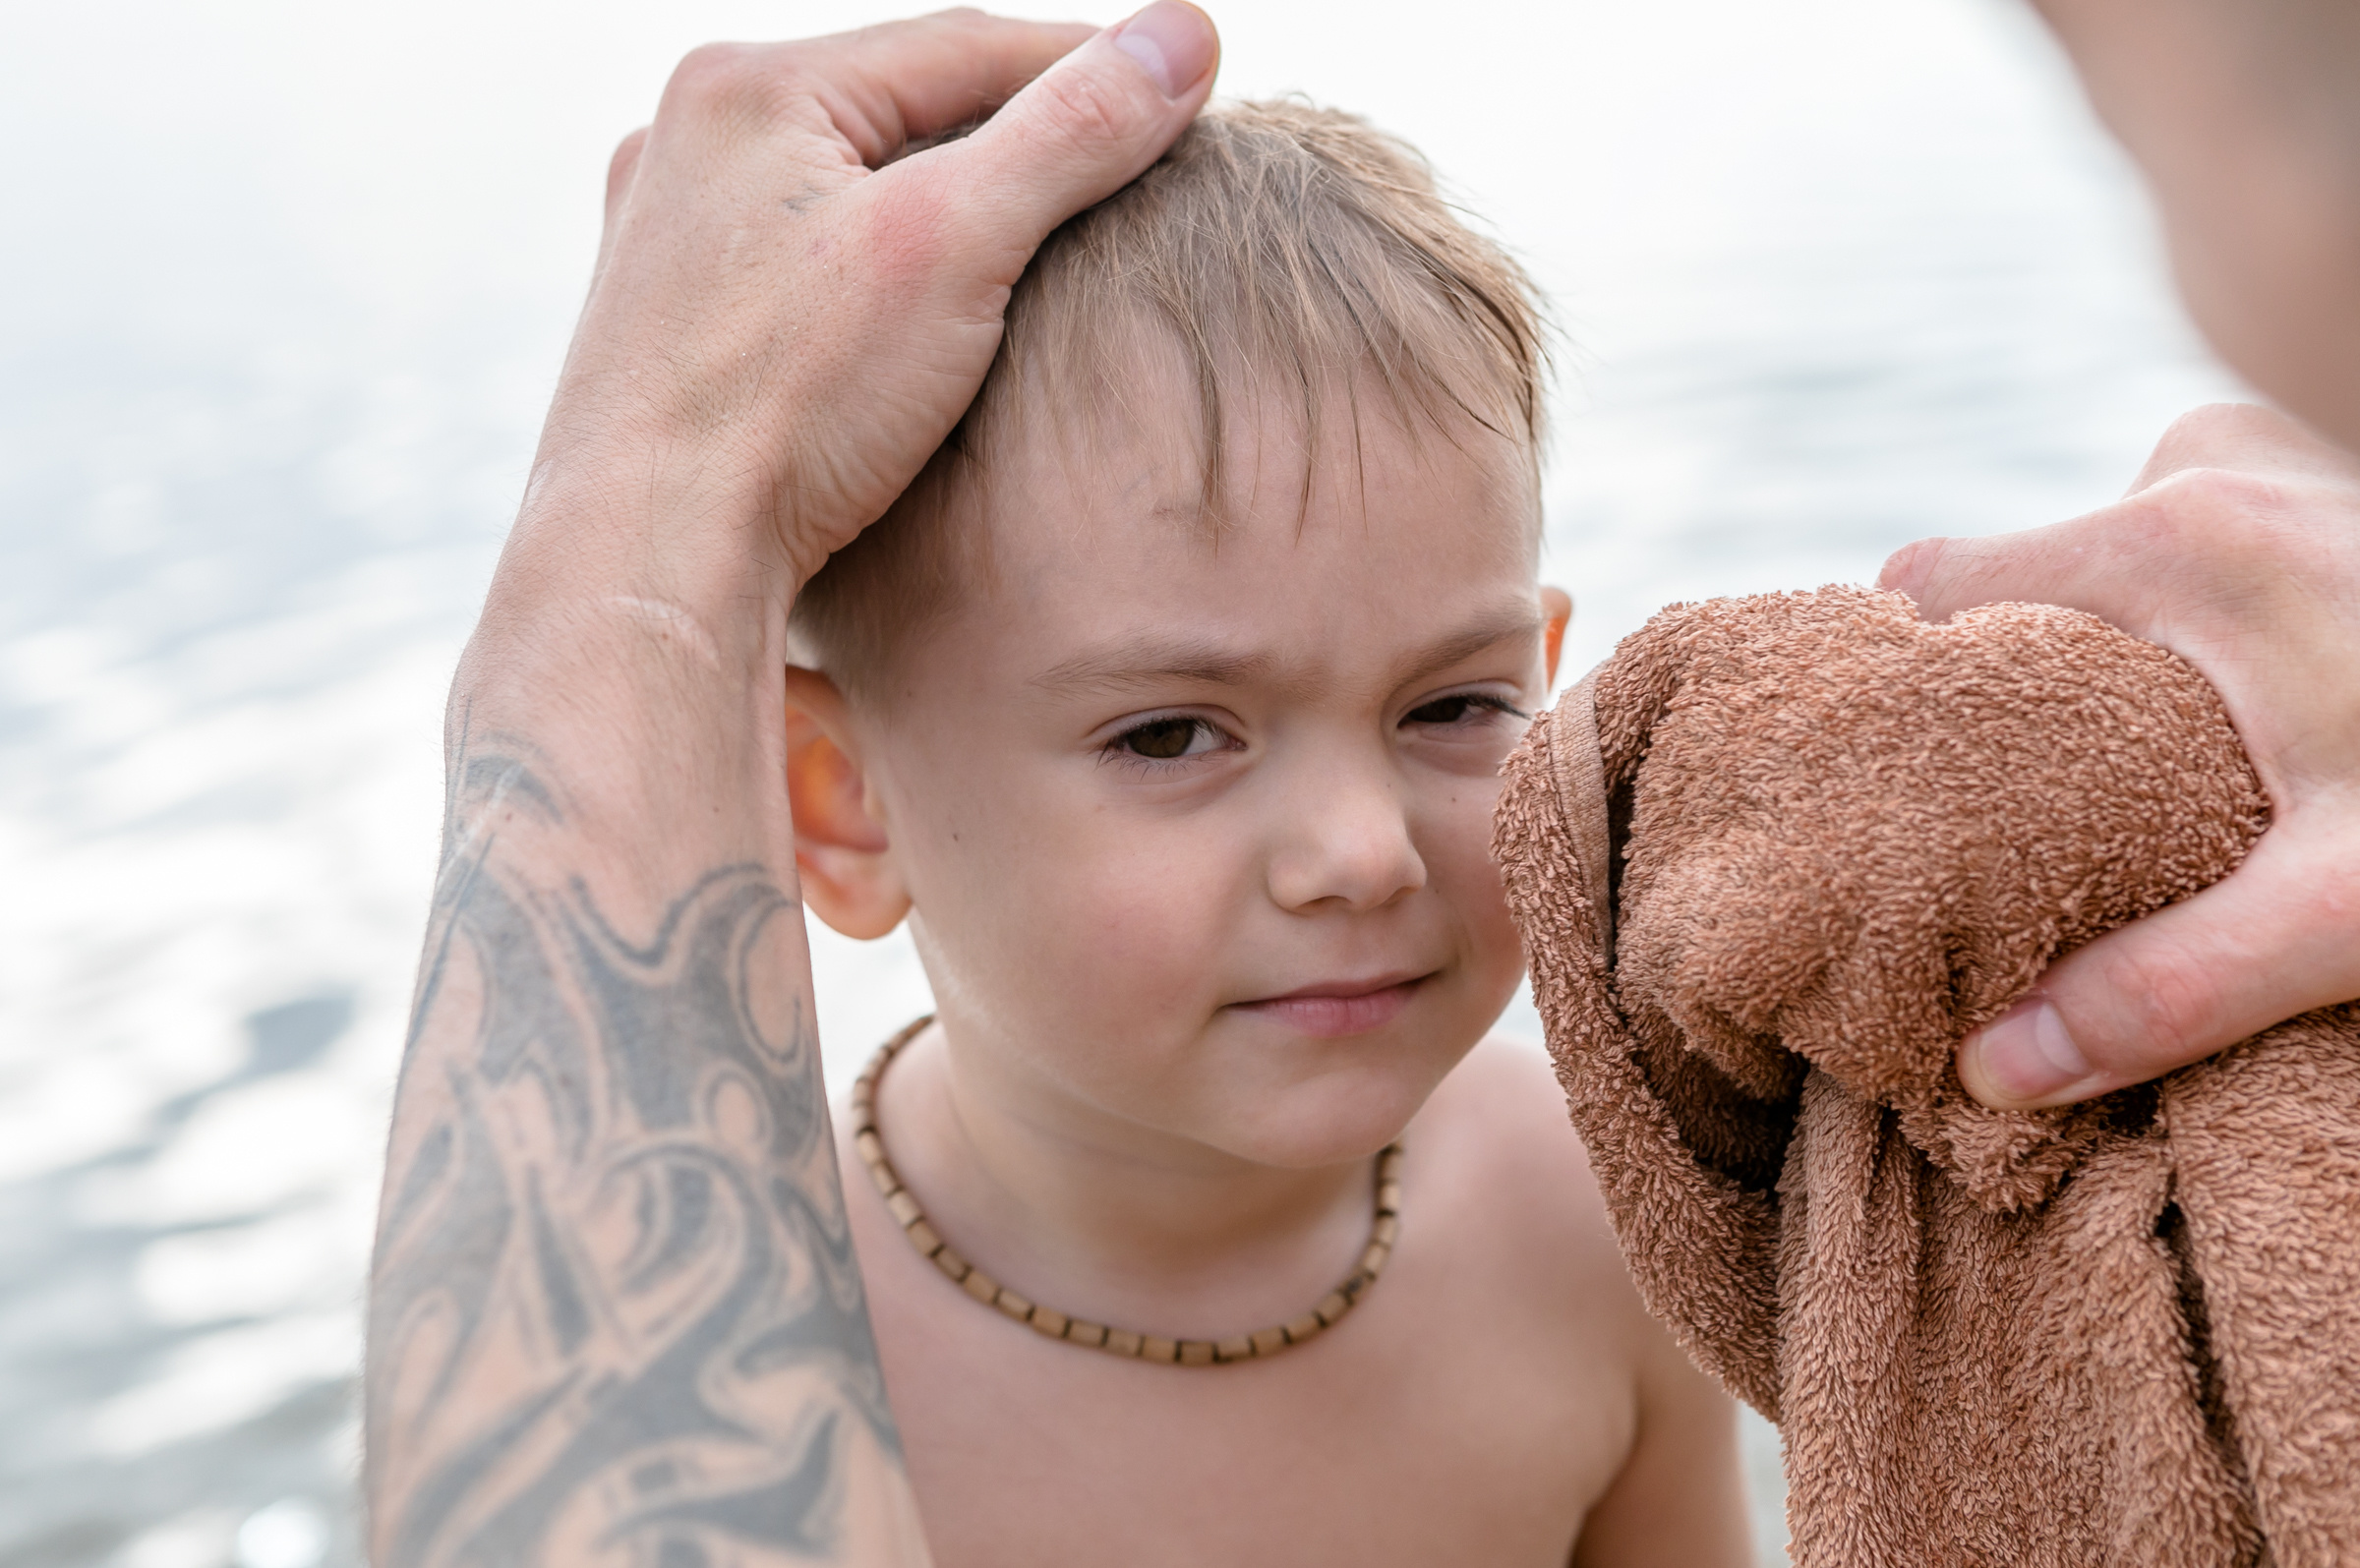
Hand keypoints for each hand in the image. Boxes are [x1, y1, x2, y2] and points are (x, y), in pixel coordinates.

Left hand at [506, 4, 1218, 627]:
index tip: (1188, 103)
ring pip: (858, 193)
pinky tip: (932, 323)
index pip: (968, 46)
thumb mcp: (958, 246)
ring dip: (953, 209)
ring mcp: (669, 236)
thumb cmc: (789, 407)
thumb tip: (1187, 38)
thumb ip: (1074, 135)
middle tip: (1134, 175)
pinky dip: (888, 276)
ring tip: (1050, 250)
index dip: (1092, 71)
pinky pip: (812, 267)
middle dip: (1022, 139)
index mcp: (748, 88)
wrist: (651, 566)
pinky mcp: (670, 325)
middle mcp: (691, 142)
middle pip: (907, 113)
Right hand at [1879, 402, 2359, 1108]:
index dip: (1895, 676)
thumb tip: (1994, 1070)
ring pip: (2104, 547)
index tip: (1897, 776)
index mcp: (2170, 550)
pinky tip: (2227, 712)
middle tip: (2016, 799)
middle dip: (2000, 676)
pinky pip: (2186, 532)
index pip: (1930, 578)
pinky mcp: (2321, 487)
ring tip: (2130, 767)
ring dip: (2098, 645)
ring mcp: (2272, 460)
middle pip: (2011, 564)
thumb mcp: (2352, 906)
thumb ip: (2170, 985)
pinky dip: (2172, 616)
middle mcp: (2203, 471)